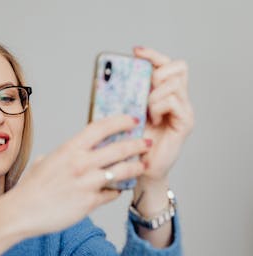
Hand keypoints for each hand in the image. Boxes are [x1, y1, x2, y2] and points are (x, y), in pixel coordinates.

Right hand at [5, 115, 150, 237]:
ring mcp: (87, 184)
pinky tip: (118, 190)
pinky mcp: (89, 203)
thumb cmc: (30, 188)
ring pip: (122, 171)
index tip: (132, 120)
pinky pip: (111, 194)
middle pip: (119, 148)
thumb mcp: (44, 163)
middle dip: (137, 144)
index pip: (100, 128)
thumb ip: (60, 156)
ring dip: (135, 167)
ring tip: (142, 165)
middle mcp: (81, 164)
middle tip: (146, 142)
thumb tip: (68, 154)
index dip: (120, 121)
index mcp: (68, 150)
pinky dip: (117, 191)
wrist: (22, 212)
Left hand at [133, 47, 194, 184]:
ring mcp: (183, 109)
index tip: (135, 51)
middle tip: (145, 90)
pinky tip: (153, 120)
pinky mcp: (185, 122)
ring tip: (146, 112)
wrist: (139, 170)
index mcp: (162, 93)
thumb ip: (121, 97)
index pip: (165, 64)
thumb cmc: (130, 144)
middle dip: (158, 73)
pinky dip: (159, 107)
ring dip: (154, 95)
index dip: (152, 54)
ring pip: (173, 83)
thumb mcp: (122, 114)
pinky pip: (173, 100)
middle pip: (178, 67)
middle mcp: (177, 98)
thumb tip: (102, 79)